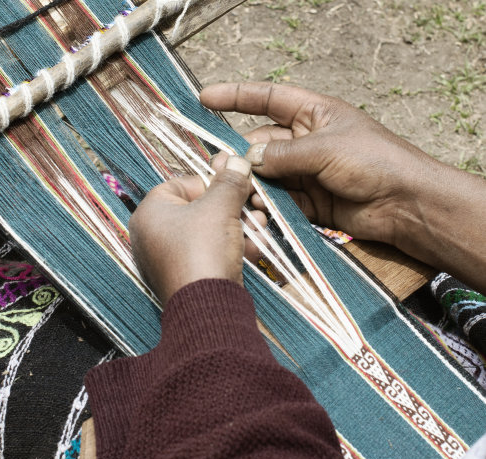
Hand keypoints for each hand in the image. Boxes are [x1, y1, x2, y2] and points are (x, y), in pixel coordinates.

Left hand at [129, 157, 264, 304]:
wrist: (208, 308)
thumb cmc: (203, 250)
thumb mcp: (220, 207)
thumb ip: (229, 181)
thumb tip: (236, 162)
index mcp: (150, 212)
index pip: (182, 183)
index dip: (213, 182)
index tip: (237, 184)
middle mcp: (153, 235)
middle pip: (200, 208)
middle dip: (233, 208)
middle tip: (256, 207)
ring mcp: (168, 258)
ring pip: (209, 232)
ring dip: (238, 227)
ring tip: (260, 229)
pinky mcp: (185, 277)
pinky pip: (209, 253)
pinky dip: (231, 249)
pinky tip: (254, 249)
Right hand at [200, 82, 442, 245]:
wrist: (404, 203)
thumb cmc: (374, 161)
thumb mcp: (324, 148)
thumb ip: (282, 154)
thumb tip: (248, 158)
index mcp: (312, 114)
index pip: (268, 98)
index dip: (236, 97)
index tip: (205, 99)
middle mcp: (304, 142)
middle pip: (260, 143)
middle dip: (241, 155)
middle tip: (222, 169)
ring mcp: (305, 172)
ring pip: (265, 175)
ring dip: (251, 184)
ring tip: (240, 194)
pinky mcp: (307, 201)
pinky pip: (278, 200)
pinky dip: (266, 206)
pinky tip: (256, 211)